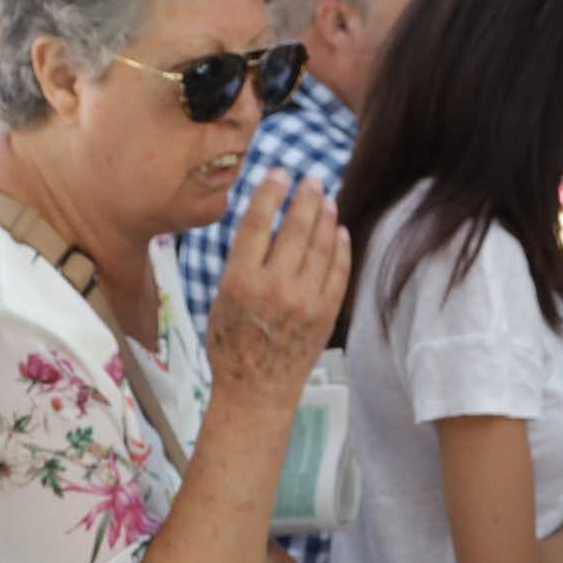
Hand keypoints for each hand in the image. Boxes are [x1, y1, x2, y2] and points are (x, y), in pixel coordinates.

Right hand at [207, 172, 349, 403]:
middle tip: (312, 180)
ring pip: (321, 246)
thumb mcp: (221, 299)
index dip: (270, 192)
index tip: (280, 173)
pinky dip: (340, 249)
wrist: (257, 389)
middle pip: (296, 228)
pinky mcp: (325, 313)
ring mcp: (304, 300)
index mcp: (240, 280)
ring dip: (326, 218)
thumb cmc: (231, 344)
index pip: (258, 223)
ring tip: (327, 200)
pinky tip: (339, 232)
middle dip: (306, 198)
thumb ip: (242, 262)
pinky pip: (338, 272)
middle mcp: (274, 286)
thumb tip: (265, 224)